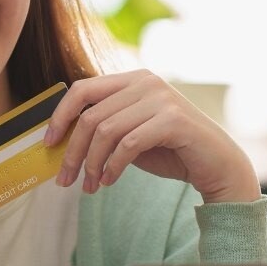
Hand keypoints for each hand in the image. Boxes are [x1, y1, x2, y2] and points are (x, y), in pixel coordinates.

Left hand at [45, 71, 261, 203]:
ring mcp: (161, 98)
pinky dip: (113, 167)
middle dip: (73, 151)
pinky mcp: (174, 120)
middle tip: (65, 180)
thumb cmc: (172, 151)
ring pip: (106, 130)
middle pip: (90, 115)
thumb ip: (104, 128)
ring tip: (90, 186)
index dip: (60, 116)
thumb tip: (60, 140)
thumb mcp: (131, 134)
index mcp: (133, 79)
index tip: (49, 144)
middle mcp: (147, 82)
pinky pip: (129, 144)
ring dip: (92, 164)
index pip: (83, 89)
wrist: (217, 165)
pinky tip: (109, 181)